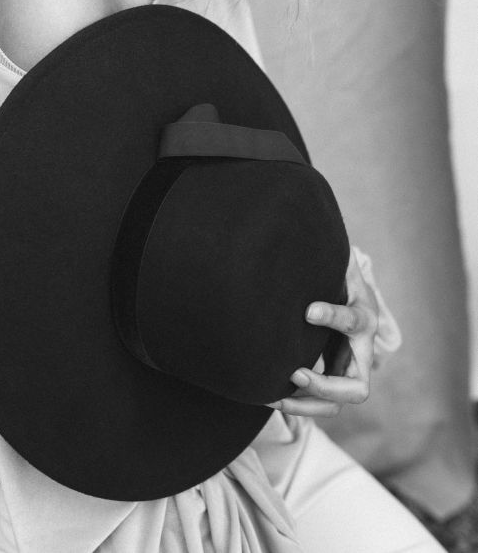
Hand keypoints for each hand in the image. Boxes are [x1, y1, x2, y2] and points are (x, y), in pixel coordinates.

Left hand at [268, 248, 379, 417]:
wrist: (344, 293)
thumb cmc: (335, 273)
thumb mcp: (334, 261)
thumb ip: (324, 252)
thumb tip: (301, 224)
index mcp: (363, 317)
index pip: (354, 322)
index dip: (333, 318)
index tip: (308, 310)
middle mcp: (361, 350)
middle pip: (357, 388)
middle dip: (326, 386)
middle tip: (295, 373)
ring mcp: (346, 368)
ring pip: (337, 404)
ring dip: (307, 404)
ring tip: (275, 396)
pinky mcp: (330, 377)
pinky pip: (317, 401)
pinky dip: (296, 403)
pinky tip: (266, 396)